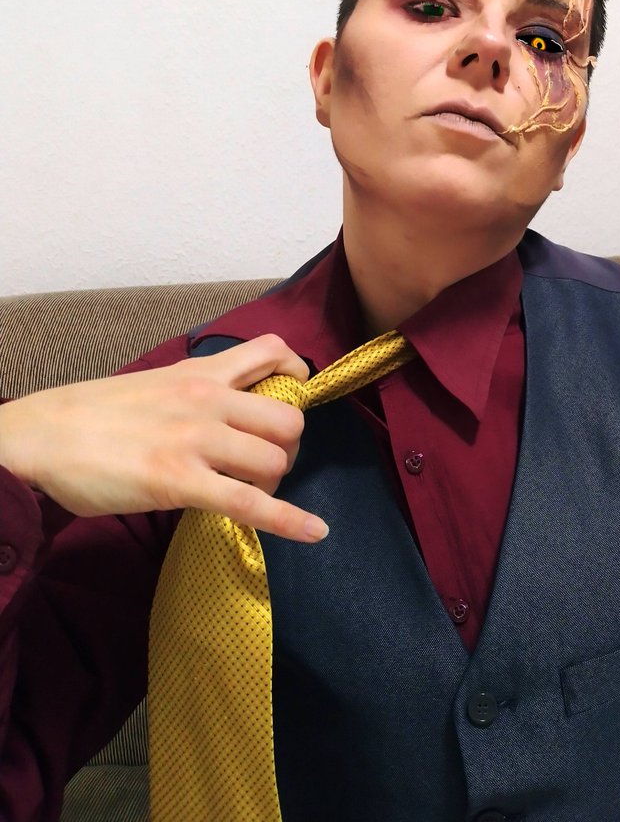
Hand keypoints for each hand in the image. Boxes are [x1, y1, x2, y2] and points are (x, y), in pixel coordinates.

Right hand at [0, 335, 327, 541]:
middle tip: (265, 462)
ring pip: (275, 460)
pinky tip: (315, 532)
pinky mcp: (181, 482)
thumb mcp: (156, 383)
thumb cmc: (94, 414)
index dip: (296, 371)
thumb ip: (198, 391)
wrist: (42, 435)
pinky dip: (290, 521)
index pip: (270, 351)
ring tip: (250, 491)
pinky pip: (251, 504)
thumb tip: (230, 411)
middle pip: (288, 418)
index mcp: (200, 371)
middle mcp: (207, 399)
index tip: (298, 392)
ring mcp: (196, 440)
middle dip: (288, 445)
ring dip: (274, 482)